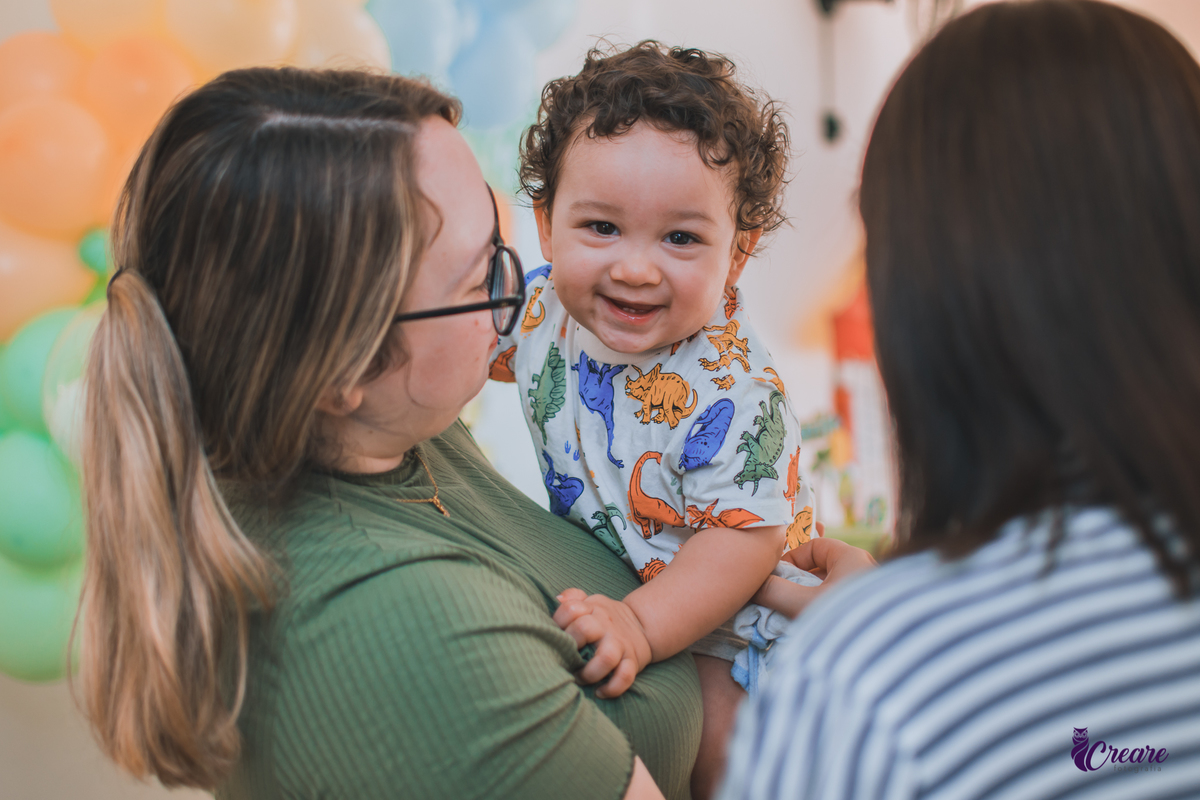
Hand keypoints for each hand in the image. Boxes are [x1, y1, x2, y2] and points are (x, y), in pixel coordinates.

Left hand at [553, 588, 652, 698]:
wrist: (643, 625)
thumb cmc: (604, 618)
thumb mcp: (591, 602)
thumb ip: (572, 598)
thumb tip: (558, 599)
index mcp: (593, 609)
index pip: (571, 608)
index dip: (559, 621)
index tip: (555, 635)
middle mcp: (606, 624)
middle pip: (584, 628)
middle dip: (571, 645)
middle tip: (565, 657)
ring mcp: (620, 643)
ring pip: (606, 657)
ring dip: (589, 673)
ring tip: (580, 679)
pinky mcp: (632, 661)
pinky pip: (626, 677)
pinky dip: (613, 688)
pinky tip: (600, 692)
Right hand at [753, 534, 877, 618]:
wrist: (883, 659)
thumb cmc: (844, 622)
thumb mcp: (802, 605)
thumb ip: (774, 591)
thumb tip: (753, 587)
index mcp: (852, 557)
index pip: (816, 546)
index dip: (792, 559)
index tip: (777, 578)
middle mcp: (865, 570)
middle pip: (824, 568)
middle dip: (800, 583)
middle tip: (785, 600)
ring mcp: (871, 593)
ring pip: (833, 589)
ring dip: (812, 600)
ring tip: (799, 617)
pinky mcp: (874, 613)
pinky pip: (844, 605)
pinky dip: (827, 612)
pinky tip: (818, 629)